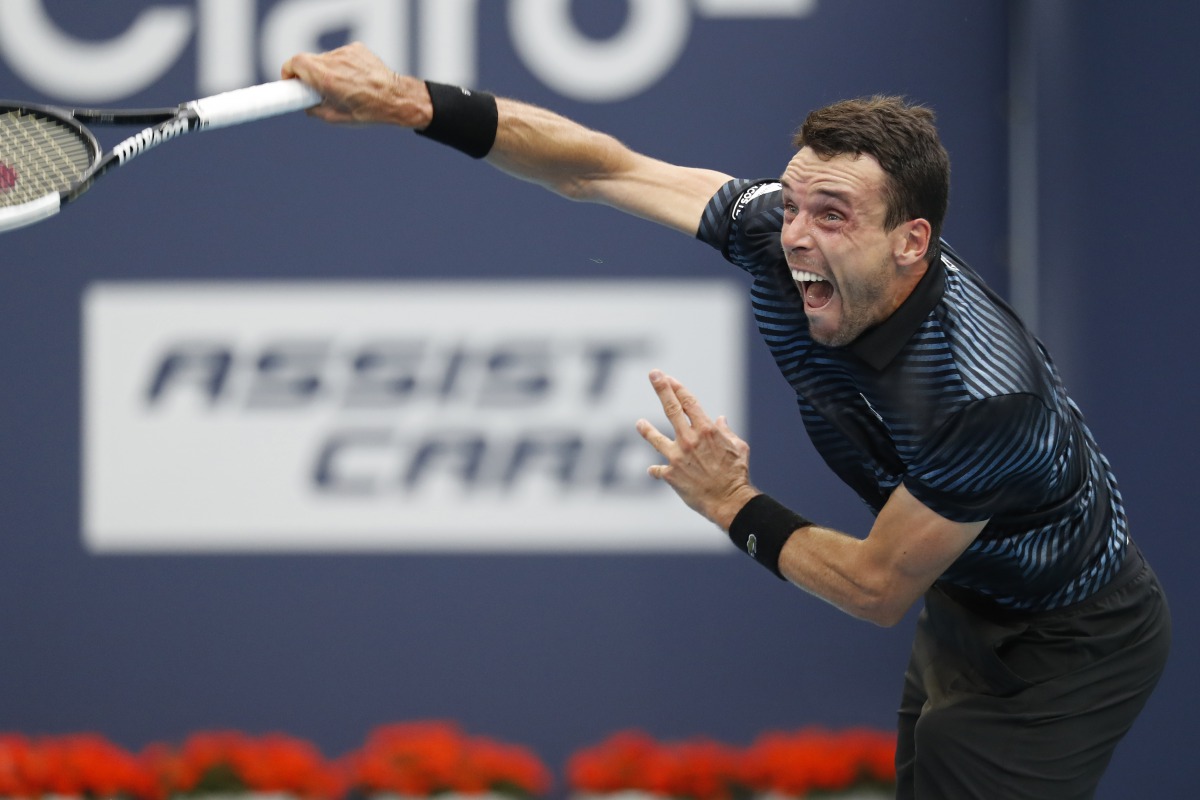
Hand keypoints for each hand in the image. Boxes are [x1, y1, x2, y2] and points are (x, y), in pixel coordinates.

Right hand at [281, 42, 430, 127]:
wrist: (397, 99)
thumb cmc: (369, 111)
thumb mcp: (336, 118)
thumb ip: (314, 110)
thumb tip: (305, 106)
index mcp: (326, 78)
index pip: (294, 63)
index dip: (287, 72)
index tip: (288, 82)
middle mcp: (334, 61)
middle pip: (308, 60)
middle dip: (308, 75)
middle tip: (315, 89)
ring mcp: (346, 52)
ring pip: (324, 58)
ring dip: (326, 70)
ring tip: (342, 87)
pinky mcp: (357, 48)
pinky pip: (340, 55)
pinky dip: (341, 65)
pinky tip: (354, 79)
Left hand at [636, 370, 758, 529]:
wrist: (729, 501)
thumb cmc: (737, 474)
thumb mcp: (739, 447)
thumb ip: (726, 432)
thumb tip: (720, 419)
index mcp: (707, 430)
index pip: (688, 402)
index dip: (678, 388)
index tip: (669, 378)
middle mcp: (689, 440)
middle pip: (671, 408)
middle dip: (661, 388)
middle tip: (653, 374)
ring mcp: (677, 457)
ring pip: (655, 438)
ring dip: (646, 429)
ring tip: (639, 423)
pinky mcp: (670, 475)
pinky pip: (658, 469)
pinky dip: (656, 470)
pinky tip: (653, 470)